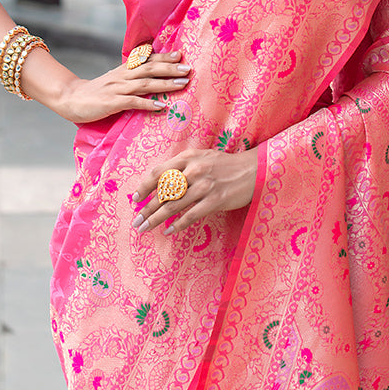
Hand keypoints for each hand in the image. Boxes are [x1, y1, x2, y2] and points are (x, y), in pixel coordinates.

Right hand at [53, 50, 191, 123]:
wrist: (70, 99)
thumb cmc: (96, 92)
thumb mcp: (114, 80)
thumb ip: (131, 76)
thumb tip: (151, 75)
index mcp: (124, 70)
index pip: (146, 60)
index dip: (164, 57)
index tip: (181, 54)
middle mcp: (122, 76)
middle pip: (150, 69)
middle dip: (170, 68)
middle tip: (188, 68)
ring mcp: (117, 89)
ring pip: (145, 84)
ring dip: (165, 84)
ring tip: (183, 84)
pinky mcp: (112, 103)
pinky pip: (132, 102)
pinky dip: (148, 104)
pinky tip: (161, 107)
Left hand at [131, 146, 258, 235]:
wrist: (254, 170)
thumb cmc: (225, 165)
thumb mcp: (202, 158)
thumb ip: (182, 168)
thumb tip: (160, 186)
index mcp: (188, 158)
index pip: (157, 172)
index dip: (143, 187)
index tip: (135, 199)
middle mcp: (194, 170)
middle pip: (162, 192)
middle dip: (146, 209)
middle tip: (135, 221)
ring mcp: (205, 185)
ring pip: (173, 206)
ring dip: (155, 219)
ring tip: (144, 229)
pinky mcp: (215, 200)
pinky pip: (191, 215)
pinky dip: (177, 225)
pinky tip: (168, 231)